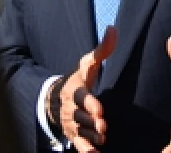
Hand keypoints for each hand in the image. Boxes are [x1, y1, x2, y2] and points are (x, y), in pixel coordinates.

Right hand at [50, 26, 116, 152]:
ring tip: (102, 138)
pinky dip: (85, 150)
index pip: (81, 97)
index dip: (89, 103)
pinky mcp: (74, 136)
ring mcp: (72, 124)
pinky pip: (78, 145)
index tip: (99, 109)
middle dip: (91, 121)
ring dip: (91, 136)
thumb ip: (102, 50)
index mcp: (76, 91)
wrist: (57, 100)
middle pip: (81, 117)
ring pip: (81, 132)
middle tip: (103, 125)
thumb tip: (113, 29)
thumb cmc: (79, 80)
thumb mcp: (88, 65)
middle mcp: (72, 109)